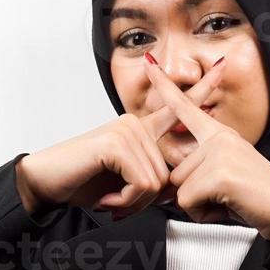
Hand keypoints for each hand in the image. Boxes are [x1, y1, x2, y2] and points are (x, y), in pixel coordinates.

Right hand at [14, 64, 228, 218]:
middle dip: (145, 200)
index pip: (176, 107)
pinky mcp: (116, 142)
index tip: (223, 66)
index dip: (202, 89)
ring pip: (156, 182)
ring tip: (110, 199)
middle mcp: (136, 124)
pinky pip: (142, 183)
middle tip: (118, 203)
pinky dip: (125, 200)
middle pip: (168, 175)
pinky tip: (106, 198)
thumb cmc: (82, 183)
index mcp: (141, 130)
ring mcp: (126, 130)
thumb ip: (151, 178)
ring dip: (133, 202)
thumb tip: (173, 187)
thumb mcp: (125, 182)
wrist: (46, 184)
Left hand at [143, 56, 269, 241]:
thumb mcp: (227, 175)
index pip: (186, 107)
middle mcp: (218, 138)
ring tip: (229, 202)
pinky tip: (227, 207)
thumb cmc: (260, 198)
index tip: (148, 64)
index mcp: (220, 134)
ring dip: (199, 206)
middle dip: (194, 195)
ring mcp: (218, 153)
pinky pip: (187, 202)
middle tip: (226, 197)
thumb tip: (171, 181)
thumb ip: (201, 169)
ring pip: (180, 189)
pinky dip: (203, 214)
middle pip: (176, 172)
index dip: (164, 86)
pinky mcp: (217, 174)